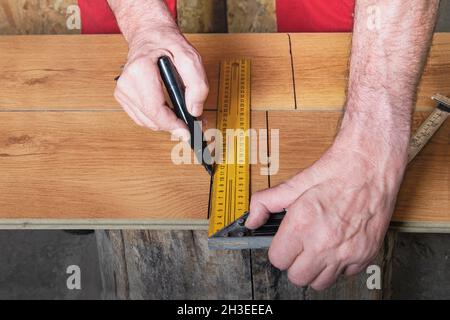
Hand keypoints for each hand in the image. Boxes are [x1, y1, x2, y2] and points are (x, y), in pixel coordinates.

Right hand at [114, 23, 208, 137]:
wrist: (150, 35)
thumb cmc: (167, 43)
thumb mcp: (190, 57)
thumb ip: (197, 84)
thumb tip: (195, 110)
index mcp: (139, 71)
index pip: (155, 109)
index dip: (172, 124)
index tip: (187, 132)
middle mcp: (126, 83)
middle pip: (152, 119)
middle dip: (174, 125)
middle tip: (194, 123)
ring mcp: (122, 92)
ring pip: (148, 122)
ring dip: (167, 123)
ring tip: (184, 116)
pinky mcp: (123, 98)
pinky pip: (143, 119)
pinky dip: (158, 119)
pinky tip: (170, 113)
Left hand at [246, 116, 408, 289]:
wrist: (371, 164)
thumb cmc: (335, 171)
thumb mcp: (294, 183)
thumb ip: (266, 202)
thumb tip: (252, 220)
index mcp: (302, 225)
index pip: (278, 260)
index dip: (279, 250)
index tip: (284, 242)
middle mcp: (324, 243)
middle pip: (297, 277)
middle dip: (294, 263)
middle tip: (299, 246)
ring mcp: (346, 252)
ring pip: (320, 282)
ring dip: (315, 268)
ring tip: (317, 248)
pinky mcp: (365, 254)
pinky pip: (345, 274)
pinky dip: (339, 265)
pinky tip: (337, 246)